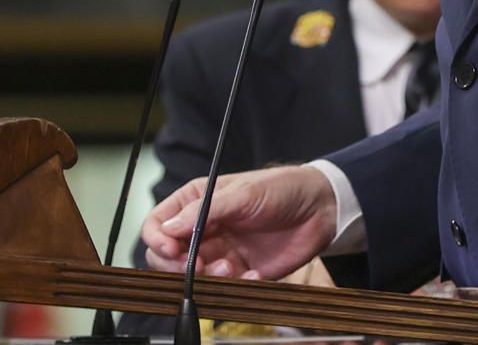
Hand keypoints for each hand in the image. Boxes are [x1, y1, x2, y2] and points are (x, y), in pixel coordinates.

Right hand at [138, 165, 338, 279]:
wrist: (320, 208)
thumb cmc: (281, 189)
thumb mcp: (243, 194)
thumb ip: (205, 211)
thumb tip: (168, 228)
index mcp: (197, 202)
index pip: (158, 224)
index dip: (157, 239)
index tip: (171, 249)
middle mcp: (204, 229)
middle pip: (167, 256)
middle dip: (177, 265)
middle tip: (198, 265)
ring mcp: (220, 252)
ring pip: (194, 276)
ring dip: (208, 277)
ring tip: (230, 269)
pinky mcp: (240, 272)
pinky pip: (224, 287)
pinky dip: (235, 286)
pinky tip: (253, 275)